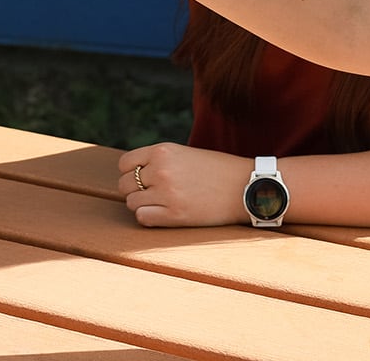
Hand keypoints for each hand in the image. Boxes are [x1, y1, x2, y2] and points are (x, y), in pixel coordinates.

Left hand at [118, 142, 253, 226]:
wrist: (245, 186)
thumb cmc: (216, 170)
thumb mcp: (184, 154)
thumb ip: (160, 160)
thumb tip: (135, 173)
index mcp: (162, 151)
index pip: (125, 164)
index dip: (130, 173)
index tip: (142, 179)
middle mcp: (161, 169)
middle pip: (124, 184)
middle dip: (135, 190)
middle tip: (152, 194)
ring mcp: (167, 192)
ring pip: (131, 202)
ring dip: (141, 205)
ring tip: (160, 204)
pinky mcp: (175, 214)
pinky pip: (142, 218)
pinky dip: (148, 218)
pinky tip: (162, 214)